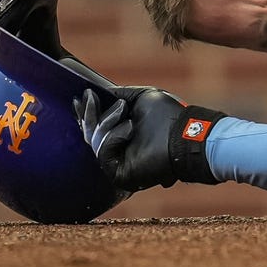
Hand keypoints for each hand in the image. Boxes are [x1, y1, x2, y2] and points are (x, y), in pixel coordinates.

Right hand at [74, 87, 223, 191]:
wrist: (186, 134)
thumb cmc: (169, 115)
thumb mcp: (142, 98)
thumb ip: (121, 95)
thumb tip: (102, 92)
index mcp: (124, 134)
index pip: (97, 126)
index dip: (87, 112)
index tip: (80, 97)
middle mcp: (121, 150)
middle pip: (91, 134)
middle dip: (89, 114)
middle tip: (88, 98)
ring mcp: (120, 163)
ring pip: (95, 142)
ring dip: (107, 121)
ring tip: (125, 111)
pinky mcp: (120, 174)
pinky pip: (103, 154)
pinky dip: (114, 136)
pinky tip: (130, 128)